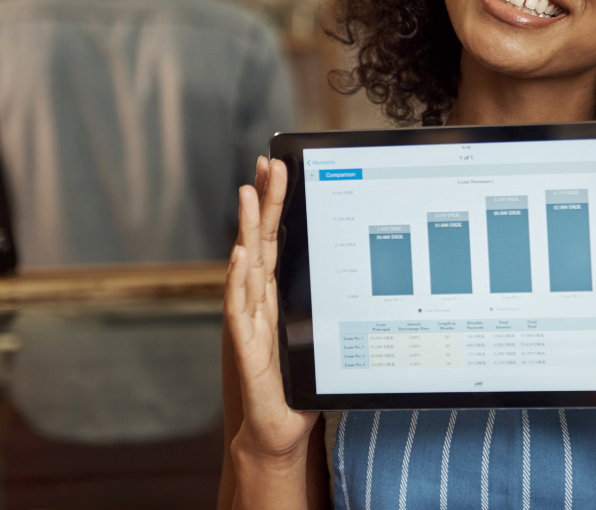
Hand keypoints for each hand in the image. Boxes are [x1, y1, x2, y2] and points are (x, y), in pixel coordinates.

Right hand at [225, 156, 317, 464]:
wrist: (279, 430)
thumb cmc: (298, 384)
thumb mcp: (320, 335)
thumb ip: (327, 306)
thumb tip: (358, 272)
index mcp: (278, 295)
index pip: (276, 240)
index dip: (274, 205)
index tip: (276, 169)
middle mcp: (260, 302)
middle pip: (261, 243)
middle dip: (263, 202)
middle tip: (266, 164)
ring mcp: (250, 322)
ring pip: (247, 266)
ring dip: (245, 228)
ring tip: (246, 194)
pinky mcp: (246, 347)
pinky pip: (241, 309)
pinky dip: (237, 280)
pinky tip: (239, 256)